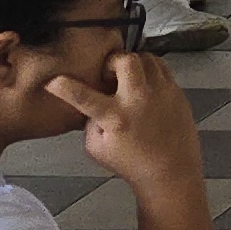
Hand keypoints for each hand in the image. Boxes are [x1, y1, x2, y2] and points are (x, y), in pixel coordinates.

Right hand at [45, 51, 205, 196]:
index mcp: (115, 117)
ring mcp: (161, 92)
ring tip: (128, 79)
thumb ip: (89, 123)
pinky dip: (149, 70)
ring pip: (146, 58)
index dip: (64, 87)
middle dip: (112, 61)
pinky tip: (144, 85)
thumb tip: (91, 103)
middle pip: (125, 60)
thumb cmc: (130, 163)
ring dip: (133, 64)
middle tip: (109, 75)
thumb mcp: (97, 148)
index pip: (83, 97)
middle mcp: (139, 99)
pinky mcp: (177, 91)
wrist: (171, 171)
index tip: (53, 81)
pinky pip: (161, 67)